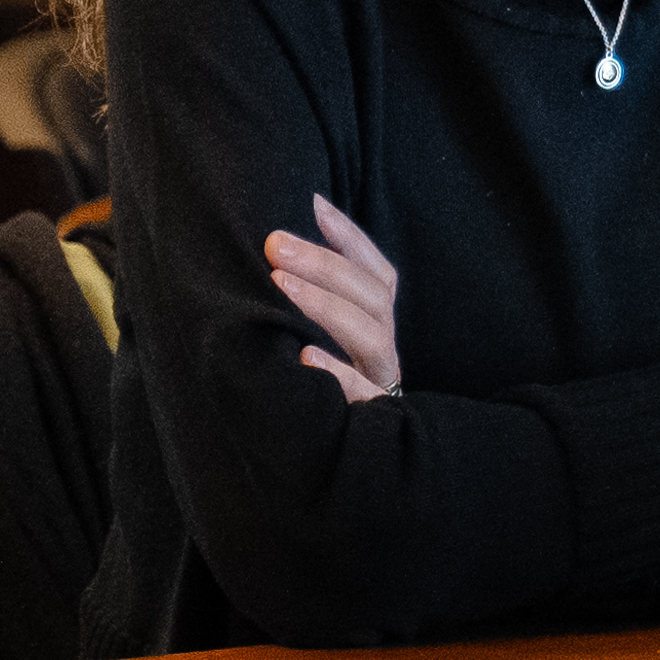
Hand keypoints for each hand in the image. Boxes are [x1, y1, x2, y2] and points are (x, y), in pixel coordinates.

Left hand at [261, 195, 401, 399]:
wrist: (330, 455)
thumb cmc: (318, 380)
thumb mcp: (319, 332)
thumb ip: (314, 291)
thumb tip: (286, 229)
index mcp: (377, 324)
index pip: (376, 272)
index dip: (350, 237)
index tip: (313, 204)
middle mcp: (383, 348)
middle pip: (373, 298)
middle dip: (325, 265)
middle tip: (276, 244)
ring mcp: (379, 383)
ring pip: (373, 339)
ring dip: (328, 307)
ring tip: (282, 285)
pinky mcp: (370, 419)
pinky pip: (363, 397)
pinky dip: (338, 375)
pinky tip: (305, 357)